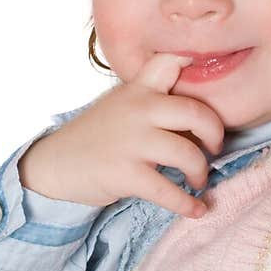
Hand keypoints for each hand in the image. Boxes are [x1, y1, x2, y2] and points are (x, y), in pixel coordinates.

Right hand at [18, 52, 224, 215]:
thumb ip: (150, 98)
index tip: (216, 72)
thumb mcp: (119, 105)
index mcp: (137, 90)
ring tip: (199, 180)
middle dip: (214, 133)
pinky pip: (168, 191)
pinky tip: (197, 209)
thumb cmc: (95, 137)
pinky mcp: (126, 174)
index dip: (193, 61)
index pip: (168, 62)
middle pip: (195, 112)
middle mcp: (137, 110)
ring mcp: (132, 142)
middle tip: (214, 148)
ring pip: (188, 154)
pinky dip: (187, 204)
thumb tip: (196, 114)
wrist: (55, 165)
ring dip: (201, 171)